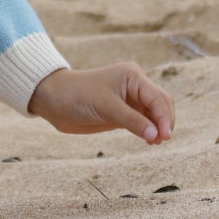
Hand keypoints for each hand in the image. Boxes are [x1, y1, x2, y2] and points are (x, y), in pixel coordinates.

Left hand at [27, 64, 174, 144]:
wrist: (54, 100)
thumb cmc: (77, 96)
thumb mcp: (105, 107)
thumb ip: (132, 121)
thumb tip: (156, 135)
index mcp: (132, 76)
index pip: (158, 98)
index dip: (164, 117)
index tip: (164, 137)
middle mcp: (135, 85)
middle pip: (161, 104)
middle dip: (164, 122)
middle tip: (161, 141)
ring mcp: (130, 98)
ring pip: (155, 113)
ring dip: (158, 128)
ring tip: (154, 143)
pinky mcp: (123, 111)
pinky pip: (144, 121)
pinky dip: (149, 130)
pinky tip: (149, 140)